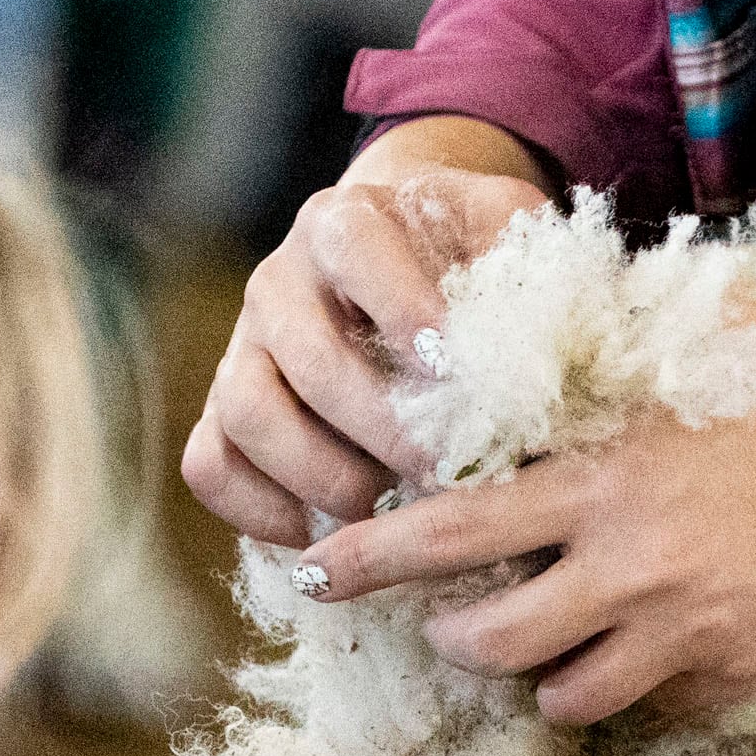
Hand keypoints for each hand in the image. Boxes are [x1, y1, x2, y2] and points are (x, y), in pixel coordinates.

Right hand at [185, 121, 551, 547]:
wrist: (405, 259)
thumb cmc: (468, 258)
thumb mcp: (509, 234)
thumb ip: (529, 268)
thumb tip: (546, 348)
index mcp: (344, 223)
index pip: (356, 249)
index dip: (404, 309)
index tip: (457, 371)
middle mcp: (279, 281)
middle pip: (307, 356)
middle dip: (380, 426)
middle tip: (445, 471)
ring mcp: (242, 349)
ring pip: (245, 415)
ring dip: (318, 474)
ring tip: (385, 506)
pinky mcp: (224, 412)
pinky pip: (209, 464)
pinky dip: (259, 508)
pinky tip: (328, 532)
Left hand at [294, 306, 755, 721]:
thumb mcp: (679, 347)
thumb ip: (589, 358)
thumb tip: (505, 322)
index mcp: (599, 481)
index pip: (451, 532)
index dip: (372, 558)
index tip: (313, 571)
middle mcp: (629, 569)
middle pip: (492, 644)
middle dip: (461, 638)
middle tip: (463, 621)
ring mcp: (686, 633)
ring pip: (568, 700)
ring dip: (549, 678)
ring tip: (562, 640)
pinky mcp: (738, 675)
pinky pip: (659, 710)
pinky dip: (644, 690)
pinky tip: (661, 643)